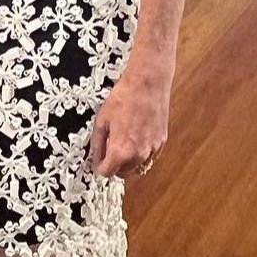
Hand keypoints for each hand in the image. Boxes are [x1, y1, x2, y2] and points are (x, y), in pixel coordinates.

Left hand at [87, 63, 172, 178]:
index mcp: (120, 151)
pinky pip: (149, 156)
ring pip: (137, 166)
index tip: (98, 161)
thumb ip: (97, 142)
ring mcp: (152, 149)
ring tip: (122, 144)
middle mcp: (138, 154)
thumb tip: (95, 153)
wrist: (147, 84)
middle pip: (123, 173)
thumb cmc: (125, 97)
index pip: (107, 172)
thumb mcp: (102, 120)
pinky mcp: (161, 142)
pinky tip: (135, 139)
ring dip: (128, 161)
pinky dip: (141, 153)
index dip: (99, 166)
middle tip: (108, 151)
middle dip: (114, 165)